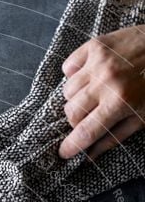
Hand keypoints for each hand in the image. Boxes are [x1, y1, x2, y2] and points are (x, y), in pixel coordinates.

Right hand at [59, 26, 144, 158]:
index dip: (70, 146)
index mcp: (120, 102)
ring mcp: (98, 61)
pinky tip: (89, 76)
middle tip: (91, 116)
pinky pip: (68, 68)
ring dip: (77, 98)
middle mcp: (106, 81)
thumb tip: (89, 156)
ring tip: (93, 93)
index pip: (85, 132)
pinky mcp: (95, 45)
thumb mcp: (142, 118)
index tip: (64, 153)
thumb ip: (114, 137)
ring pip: (68, 92)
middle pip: (72, 113)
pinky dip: (74, 75)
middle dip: (78, 120)